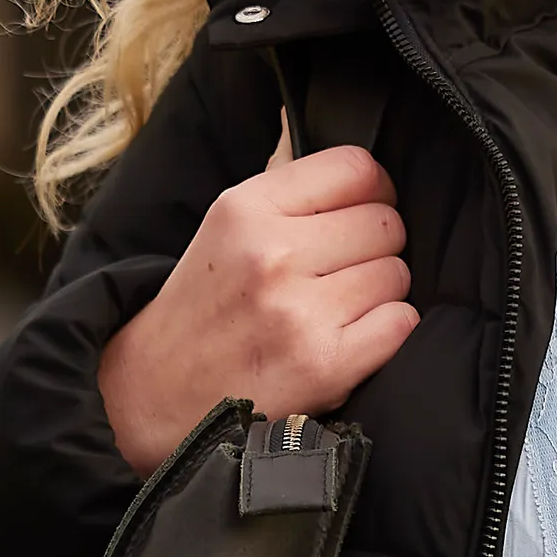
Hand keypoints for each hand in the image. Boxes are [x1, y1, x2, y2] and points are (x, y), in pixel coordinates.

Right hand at [94, 142, 416, 472]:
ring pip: (397, 275)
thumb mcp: (226, 229)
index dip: (374, 189)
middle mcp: (272, 254)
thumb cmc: (204, 307)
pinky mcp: (325, 364)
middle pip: (385, 224)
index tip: (364, 208)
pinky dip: (387, 329)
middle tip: (340, 270)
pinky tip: (350, 336)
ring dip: (379, 291)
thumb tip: (352, 163)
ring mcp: (299, 311)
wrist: (155, 394)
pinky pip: (401, 322)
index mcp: (246, 210)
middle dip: (375, 245)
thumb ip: (290, 193)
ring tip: (335, 307)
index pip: (355, 168)